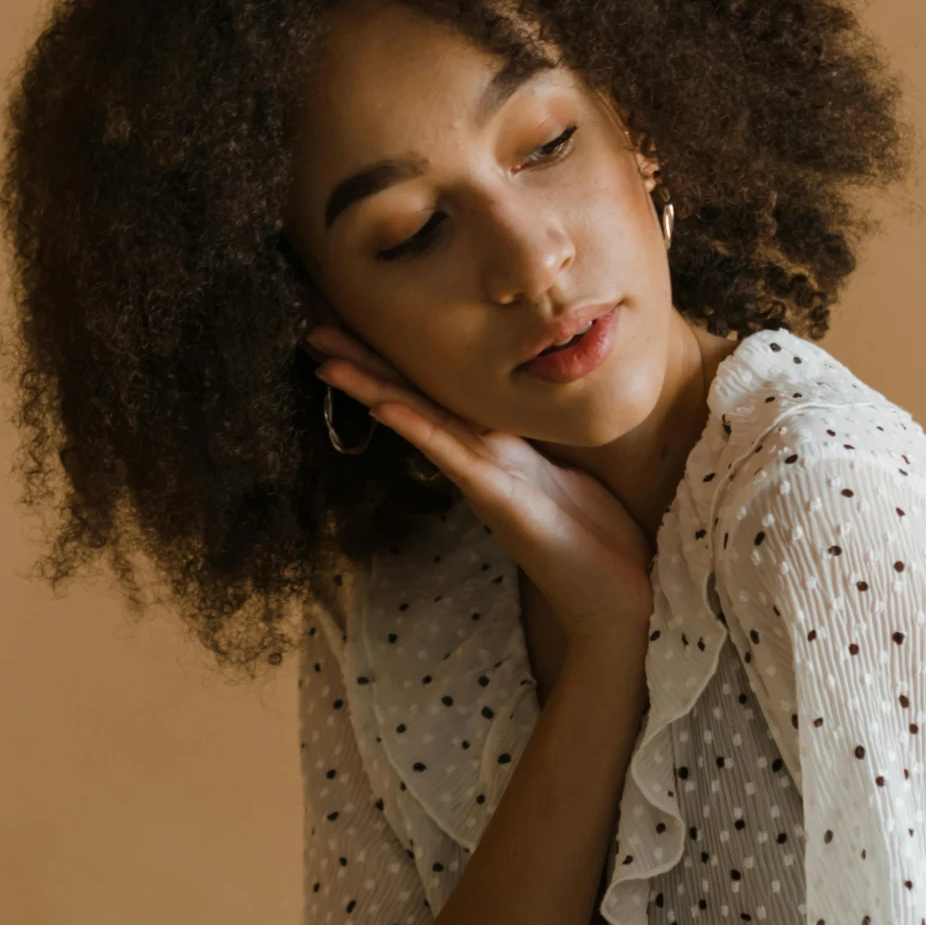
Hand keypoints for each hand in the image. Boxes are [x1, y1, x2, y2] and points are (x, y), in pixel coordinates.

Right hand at [305, 323, 652, 647]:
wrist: (612, 597)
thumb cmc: (594, 535)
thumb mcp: (567, 471)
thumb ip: (540, 443)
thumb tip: (535, 404)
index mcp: (494, 447)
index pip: (433, 393)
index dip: (393, 361)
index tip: (352, 327)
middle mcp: (478, 459)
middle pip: (411, 400)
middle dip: (363, 366)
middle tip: (314, 333)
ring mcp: (483, 479)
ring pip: (420, 422)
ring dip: (373, 390)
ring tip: (330, 364)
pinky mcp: (500, 499)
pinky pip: (453, 455)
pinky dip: (418, 428)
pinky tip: (386, 405)